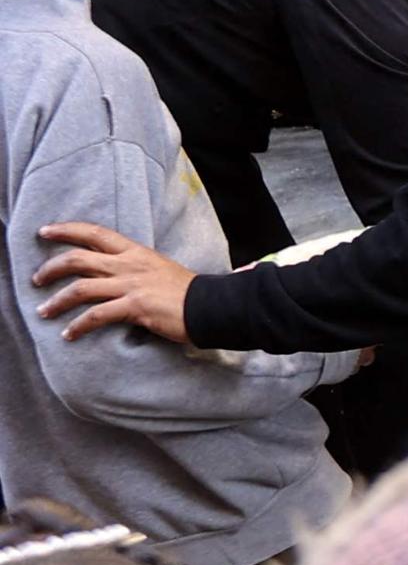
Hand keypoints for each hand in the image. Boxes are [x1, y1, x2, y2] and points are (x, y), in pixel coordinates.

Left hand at [31, 223, 197, 343]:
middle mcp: (129, 265)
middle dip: (51, 268)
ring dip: (57, 301)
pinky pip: (97, 316)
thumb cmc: (188, 292)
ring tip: (44, 311)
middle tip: (36, 279)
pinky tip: (69, 334)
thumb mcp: (159, 269)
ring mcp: (131, 286)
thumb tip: (115, 273)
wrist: (213, 306)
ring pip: (81, 288)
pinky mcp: (135, 307)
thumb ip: (135, 267)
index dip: (67, 229)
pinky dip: (78, 326)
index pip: (95, 233)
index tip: (46, 231)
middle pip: (78, 259)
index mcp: (136, 252)